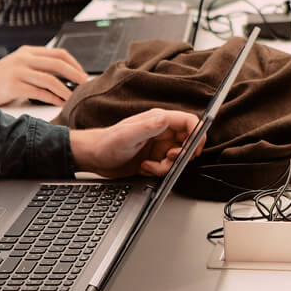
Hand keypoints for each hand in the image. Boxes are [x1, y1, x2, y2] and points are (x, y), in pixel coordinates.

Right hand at [0, 46, 88, 107]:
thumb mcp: (15, 67)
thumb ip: (34, 67)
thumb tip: (61, 76)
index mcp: (25, 51)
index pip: (58, 53)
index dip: (74, 63)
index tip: (82, 74)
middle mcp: (23, 58)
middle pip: (58, 63)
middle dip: (75, 74)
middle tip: (85, 84)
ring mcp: (17, 71)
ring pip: (51, 79)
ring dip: (66, 89)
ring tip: (74, 97)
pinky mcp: (13, 86)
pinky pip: (40, 92)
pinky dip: (53, 98)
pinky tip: (59, 103)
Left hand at [69, 108, 198, 177]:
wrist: (94, 157)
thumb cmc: (106, 143)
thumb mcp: (127, 135)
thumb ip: (148, 127)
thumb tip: (165, 119)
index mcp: (158, 120)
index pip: (188, 121)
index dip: (197, 134)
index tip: (194, 148)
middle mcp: (161, 131)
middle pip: (187, 141)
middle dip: (182, 155)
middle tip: (169, 159)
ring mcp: (158, 145)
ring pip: (178, 157)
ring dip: (167, 166)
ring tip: (150, 165)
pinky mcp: (155, 158)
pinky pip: (168, 167)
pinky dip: (159, 171)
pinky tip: (145, 168)